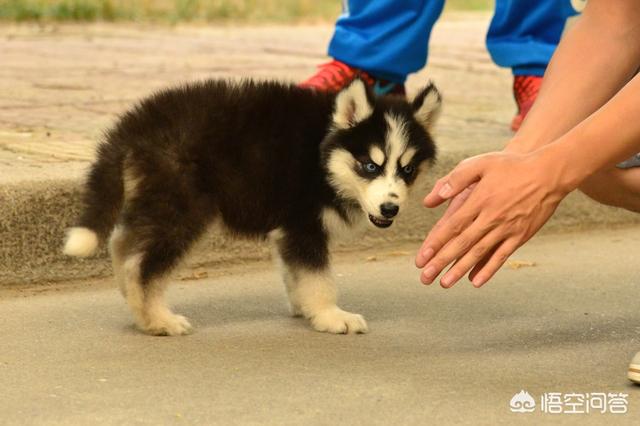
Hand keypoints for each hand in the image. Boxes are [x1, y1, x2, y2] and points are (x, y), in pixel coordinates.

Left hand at [415, 149, 574, 287]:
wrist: (549, 173)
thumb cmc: (512, 166)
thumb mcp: (481, 163)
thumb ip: (455, 179)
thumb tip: (432, 198)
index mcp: (479, 200)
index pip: (452, 226)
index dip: (435, 243)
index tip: (421, 257)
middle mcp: (491, 217)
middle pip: (462, 243)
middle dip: (442, 261)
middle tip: (426, 276)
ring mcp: (507, 228)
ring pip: (479, 253)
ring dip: (460, 269)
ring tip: (445, 283)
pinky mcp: (520, 236)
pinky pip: (502, 256)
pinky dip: (488, 269)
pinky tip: (475, 281)